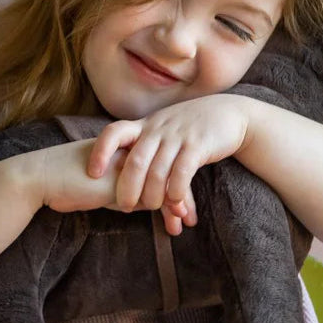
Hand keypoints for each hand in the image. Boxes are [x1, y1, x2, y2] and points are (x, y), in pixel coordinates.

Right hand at [34, 140, 189, 233]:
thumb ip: (125, 191)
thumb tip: (147, 205)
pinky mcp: (122, 178)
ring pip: (164, 183)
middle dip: (183, 197)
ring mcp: (128, 163)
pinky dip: (165, 209)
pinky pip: (152, 194)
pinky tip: (174, 221)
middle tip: (190, 219)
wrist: (41, 178)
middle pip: (169, 171)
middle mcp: (131, 151)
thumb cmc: (68, 184)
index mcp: (127, 148)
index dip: (173, 184)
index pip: (160, 163)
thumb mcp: (103, 187)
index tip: (182, 206)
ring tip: (184, 225)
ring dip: (177, 206)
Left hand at [86, 95, 251, 234]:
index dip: (100, 152)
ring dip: (152, 194)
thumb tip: (118, 170)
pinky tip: (176, 202)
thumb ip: (144, 144)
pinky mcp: (199, 145)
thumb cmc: (191, 127)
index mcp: (145, 126)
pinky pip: (183, 170)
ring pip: (158, 170)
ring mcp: (178, 136)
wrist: (229, 113)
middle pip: (135, 160)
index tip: (93, 173)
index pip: (114, 133)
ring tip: (151, 208)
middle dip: (127, 186)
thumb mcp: (163, 128)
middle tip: (124, 206)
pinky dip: (176, 189)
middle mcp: (158, 129)